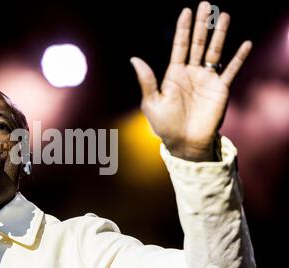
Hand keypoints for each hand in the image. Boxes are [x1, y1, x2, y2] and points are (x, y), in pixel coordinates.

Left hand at [130, 1, 251, 160]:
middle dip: (202, 25)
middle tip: (206, 4)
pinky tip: (245, 44)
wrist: (184, 143)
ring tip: (225, 16)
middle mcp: (191, 73)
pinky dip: (239, 58)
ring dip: (220, 35)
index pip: (180, 45)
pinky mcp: (221, 89)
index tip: (186, 10)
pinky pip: (232, 70)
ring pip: (214, 52)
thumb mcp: (151, 102)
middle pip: (198, 43)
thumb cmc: (165, 125)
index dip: (183, 28)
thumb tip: (134, 58)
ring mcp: (207, 79)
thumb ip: (146, 80)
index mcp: (174, 74)